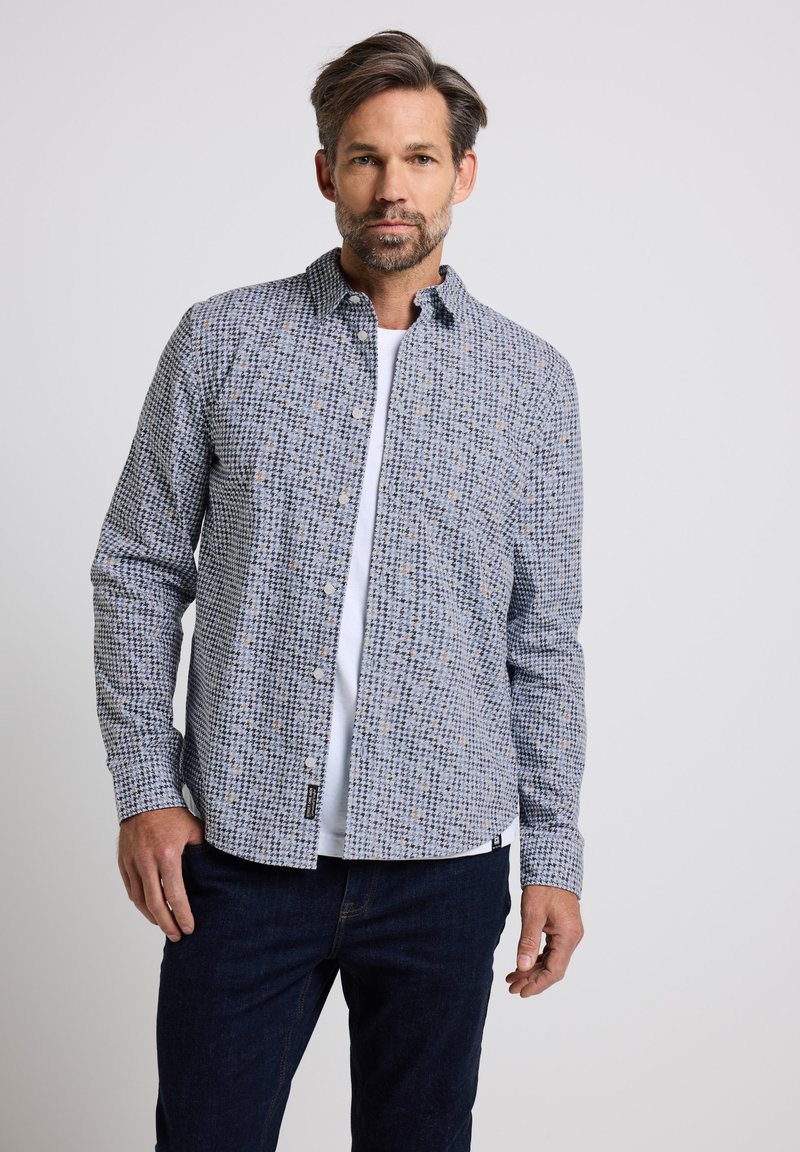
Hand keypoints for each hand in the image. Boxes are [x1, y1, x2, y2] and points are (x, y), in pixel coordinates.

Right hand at [118, 807, 204, 942]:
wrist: (144, 799)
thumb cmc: (173, 815)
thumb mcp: (195, 830)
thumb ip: (203, 852)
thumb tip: (217, 872)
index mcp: (167, 854)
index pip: (175, 895)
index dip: (182, 915)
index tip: (190, 928)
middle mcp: (147, 861)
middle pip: (155, 904)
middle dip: (167, 924)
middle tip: (178, 937)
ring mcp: (132, 862)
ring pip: (140, 900)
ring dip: (152, 917)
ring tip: (164, 926)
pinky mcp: (123, 862)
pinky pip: (131, 890)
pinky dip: (140, 904)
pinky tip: (150, 910)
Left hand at [505, 884, 583, 996]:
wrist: (552, 865)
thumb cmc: (544, 886)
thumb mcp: (532, 913)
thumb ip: (528, 941)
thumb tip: (522, 967)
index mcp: (568, 936)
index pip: (555, 971)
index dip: (537, 984)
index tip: (521, 992)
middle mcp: (572, 937)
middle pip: (553, 968)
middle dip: (532, 979)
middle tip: (511, 987)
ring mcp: (568, 934)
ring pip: (550, 960)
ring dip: (532, 970)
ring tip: (512, 978)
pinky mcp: (562, 929)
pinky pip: (550, 950)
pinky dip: (536, 958)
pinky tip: (522, 964)